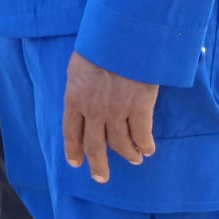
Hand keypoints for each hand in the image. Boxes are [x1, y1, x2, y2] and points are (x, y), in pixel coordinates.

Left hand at [62, 52, 158, 183]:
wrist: (121, 40)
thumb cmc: (99, 48)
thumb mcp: (78, 67)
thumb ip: (79, 87)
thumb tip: (82, 97)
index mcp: (74, 99)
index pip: (71, 131)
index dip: (73, 150)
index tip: (76, 163)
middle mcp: (93, 110)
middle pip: (94, 146)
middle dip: (98, 165)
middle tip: (101, 178)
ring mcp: (116, 112)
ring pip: (120, 145)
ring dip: (127, 155)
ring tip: (133, 159)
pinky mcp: (139, 110)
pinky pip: (141, 136)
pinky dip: (145, 146)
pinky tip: (148, 149)